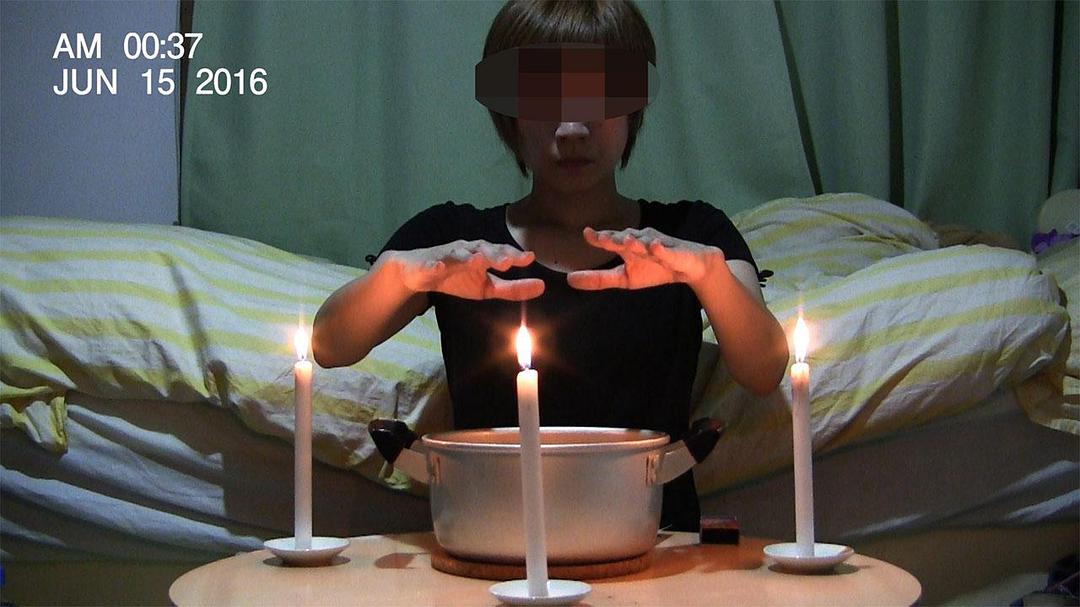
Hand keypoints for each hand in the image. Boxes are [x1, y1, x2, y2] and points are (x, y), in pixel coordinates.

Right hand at [389, 240, 544, 300]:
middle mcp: (467, 251)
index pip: (501, 252)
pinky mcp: (429, 264)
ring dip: (469, 257)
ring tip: (478, 262)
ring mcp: (447, 255)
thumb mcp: (487, 288)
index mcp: (483, 255)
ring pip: (460, 253)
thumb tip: (541, 286)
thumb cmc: (457, 277)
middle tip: (507, 262)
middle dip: (495, 254)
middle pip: (483, 249)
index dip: (514, 255)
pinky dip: (435, 265)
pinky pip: (432, 264)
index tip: (530, 258)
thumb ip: (513, 288)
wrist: (421, 274)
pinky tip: (439, 267)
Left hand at [567, 227, 724, 290]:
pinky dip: (661, 248)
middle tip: (601, 238)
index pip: (611, 240)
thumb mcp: (624, 279)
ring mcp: (658, 243)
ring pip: (645, 241)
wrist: (688, 268)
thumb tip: (569, 280)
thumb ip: (599, 279)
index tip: (586, 233)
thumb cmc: (654, 269)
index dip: (599, 237)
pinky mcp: (675, 251)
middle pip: (625, 238)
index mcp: (628, 247)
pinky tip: (656, 247)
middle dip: (614, 238)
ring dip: (635, 241)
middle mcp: (640, 241)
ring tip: (625, 242)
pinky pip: (667, 249)